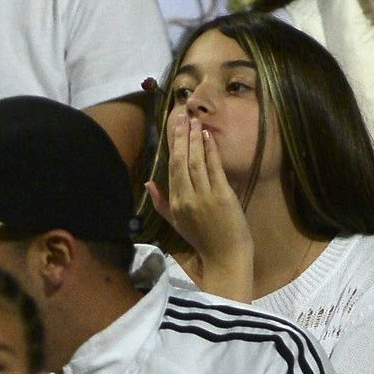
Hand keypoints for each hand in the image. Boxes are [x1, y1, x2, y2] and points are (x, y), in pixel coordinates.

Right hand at [145, 106, 253, 279]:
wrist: (225, 257)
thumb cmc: (203, 240)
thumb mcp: (176, 223)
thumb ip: (161, 203)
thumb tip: (148, 182)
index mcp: (175, 204)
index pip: (172, 168)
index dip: (173, 146)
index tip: (175, 127)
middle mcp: (186, 198)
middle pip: (181, 161)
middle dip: (181, 136)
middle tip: (183, 116)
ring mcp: (204, 196)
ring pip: (196, 161)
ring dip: (195, 139)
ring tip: (195, 121)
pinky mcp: (222, 196)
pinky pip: (214, 168)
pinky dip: (210, 151)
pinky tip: (208, 137)